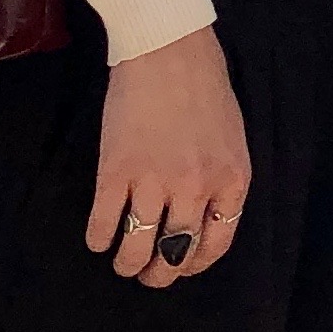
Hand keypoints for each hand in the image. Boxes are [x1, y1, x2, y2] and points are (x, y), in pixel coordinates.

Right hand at [90, 24, 249, 286]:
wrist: (171, 56)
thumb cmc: (206, 92)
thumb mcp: (233, 141)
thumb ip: (221, 180)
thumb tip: (204, 217)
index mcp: (232, 181)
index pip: (217, 244)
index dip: (196, 264)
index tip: (183, 267)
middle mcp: (196, 188)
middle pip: (177, 253)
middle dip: (161, 273)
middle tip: (149, 275)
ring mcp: (154, 181)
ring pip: (138, 246)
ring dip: (128, 263)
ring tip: (123, 263)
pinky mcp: (116, 172)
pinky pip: (105, 222)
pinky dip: (99, 238)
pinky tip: (99, 239)